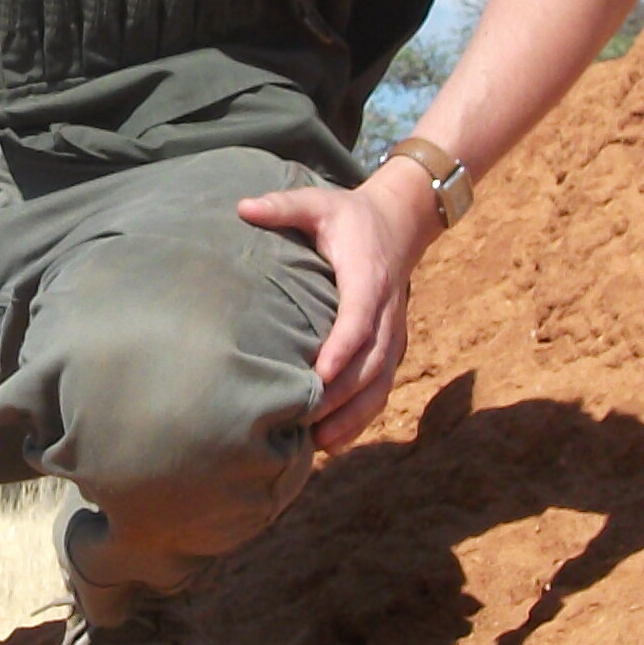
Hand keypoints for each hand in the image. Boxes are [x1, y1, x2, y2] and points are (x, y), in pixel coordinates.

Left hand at [234, 162, 440, 455]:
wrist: (399, 222)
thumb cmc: (348, 216)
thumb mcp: (318, 203)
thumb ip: (283, 206)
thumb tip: (243, 207)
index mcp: (367, 277)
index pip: (358, 318)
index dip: (342, 347)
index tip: (319, 372)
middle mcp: (385, 310)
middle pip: (370, 361)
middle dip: (341, 394)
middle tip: (306, 419)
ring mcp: (391, 331)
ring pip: (380, 381)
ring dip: (354, 414)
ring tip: (320, 441)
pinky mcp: (390, 345)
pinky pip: (382, 386)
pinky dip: (363, 416)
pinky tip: (335, 440)